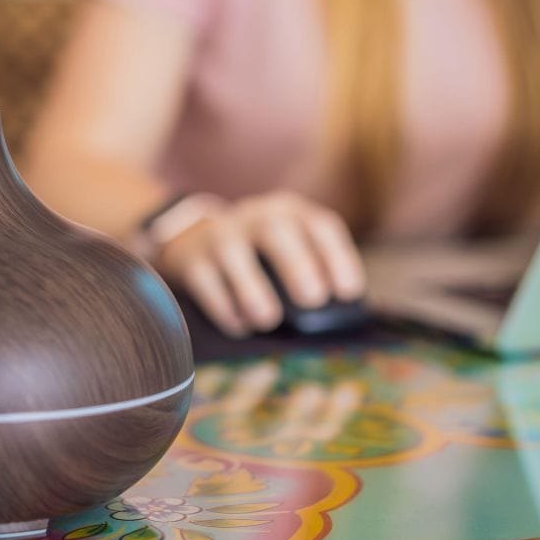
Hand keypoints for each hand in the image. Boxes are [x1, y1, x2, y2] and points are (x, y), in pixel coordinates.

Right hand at [154, 191, 365, 337]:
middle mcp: (254, 216)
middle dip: (297, 265)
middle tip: (313, 300)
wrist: (194, 240)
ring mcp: (219, 235)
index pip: (319, 225)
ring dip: (253, 290)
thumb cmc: (259, 256)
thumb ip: (314, 272)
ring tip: (269, 320)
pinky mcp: (190, 258)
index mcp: (289, 212)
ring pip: (232, 254)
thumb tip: (340, 315)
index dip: (338, 257)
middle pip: (275, 230)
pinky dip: (223, 307)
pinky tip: (240, 326)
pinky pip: (204, 280)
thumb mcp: (288, 249)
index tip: (348, 292)